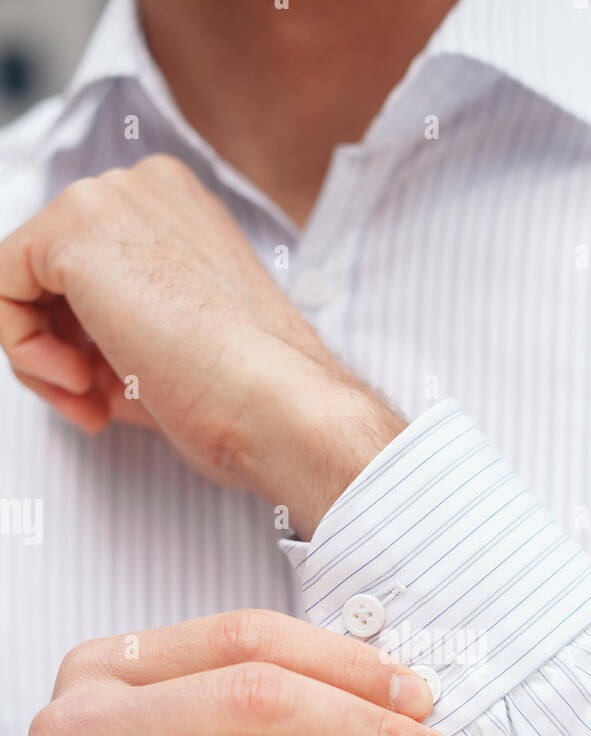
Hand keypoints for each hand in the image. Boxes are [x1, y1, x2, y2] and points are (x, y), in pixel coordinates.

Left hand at [0, 155, 403, 538]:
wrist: (276, 405)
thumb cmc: (245, 397)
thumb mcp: (167, 354)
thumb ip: (110, 334)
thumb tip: (62, 352)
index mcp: (177, 212)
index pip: (92, 269)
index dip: (86, 340)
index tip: (111, 395)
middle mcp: (144, 189)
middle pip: (51, 269)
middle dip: (60, 347)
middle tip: (96, 404)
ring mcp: (110, 198)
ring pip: (21, 278)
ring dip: (41, 355)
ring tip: (92, 399)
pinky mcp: (75, 227)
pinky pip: (2, 287)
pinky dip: (23, 347)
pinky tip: (78, 380)